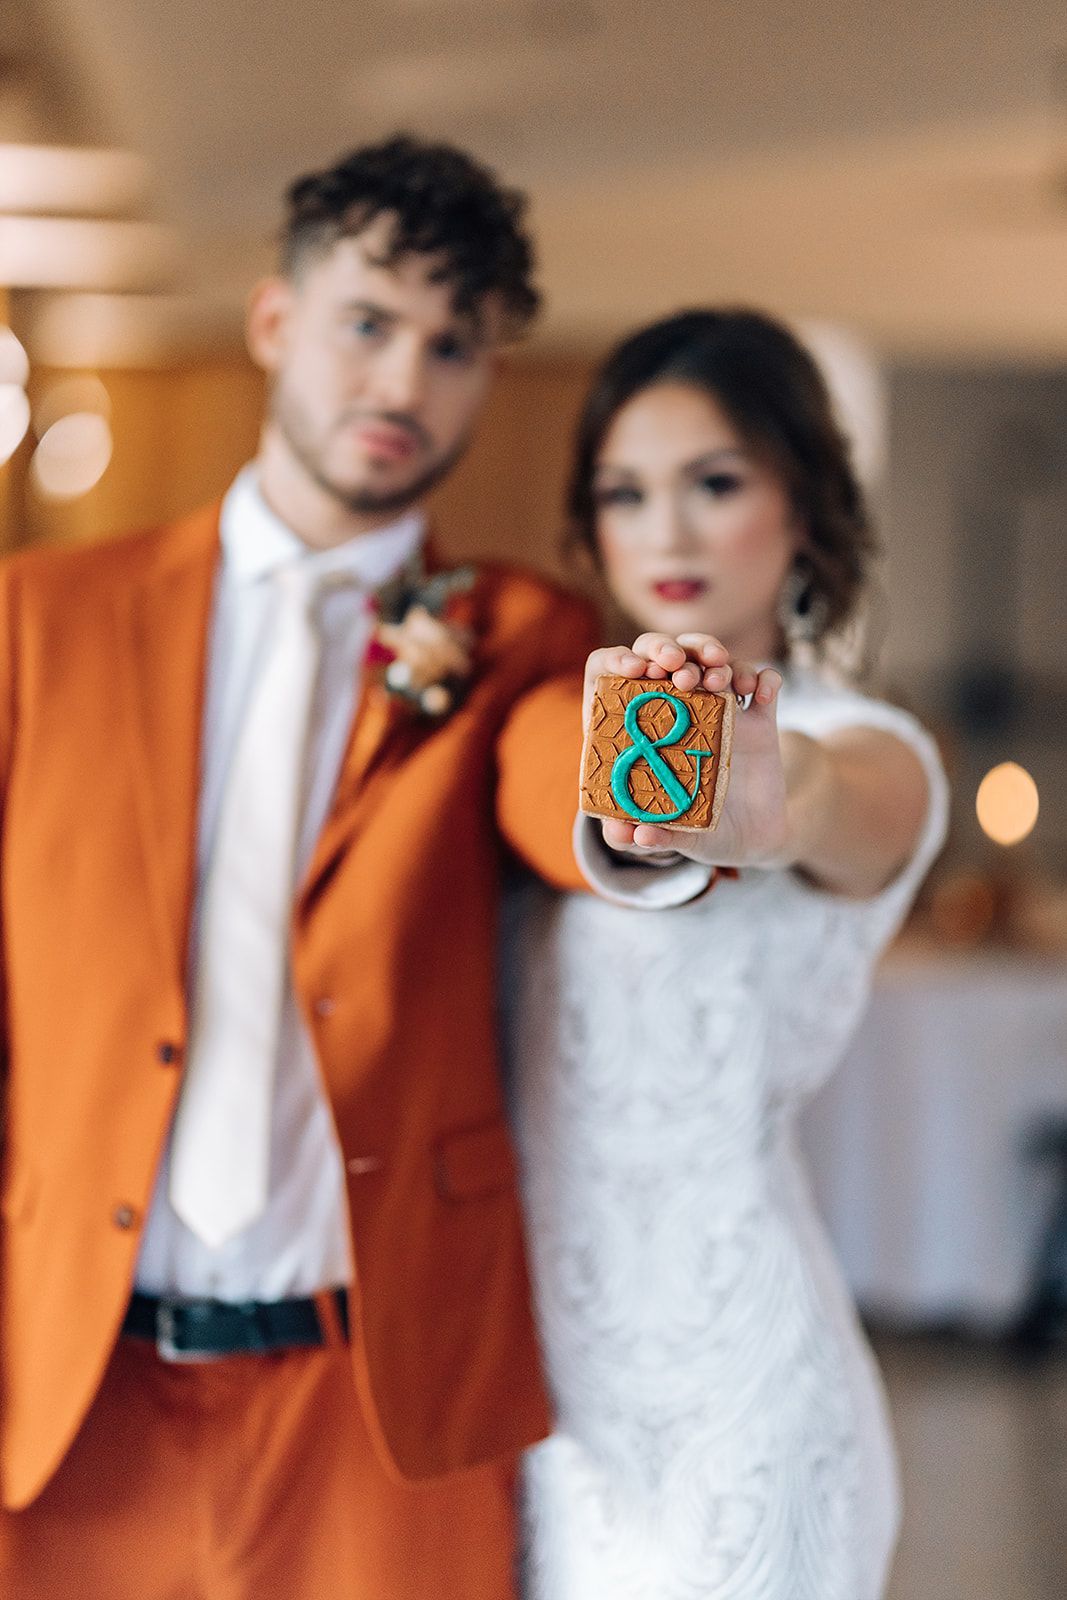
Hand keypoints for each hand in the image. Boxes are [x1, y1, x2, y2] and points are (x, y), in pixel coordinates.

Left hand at [588, 633, 787, 869]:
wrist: (749, 839)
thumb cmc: (693, 830)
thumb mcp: (667, 835)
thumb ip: (645, 837)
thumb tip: (629, 835)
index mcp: (640, 727)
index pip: (612, 673)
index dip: (617, 661)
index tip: (634, 670)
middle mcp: (675, 707)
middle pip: (663, 652)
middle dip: (670, 649)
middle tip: (680, 672)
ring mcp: (717, 707)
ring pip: (711, 659)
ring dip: (713, 656)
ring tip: (719, 681)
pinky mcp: (756, 717)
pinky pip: (761, 681)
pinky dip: (762, 678)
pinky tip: (760, 694)